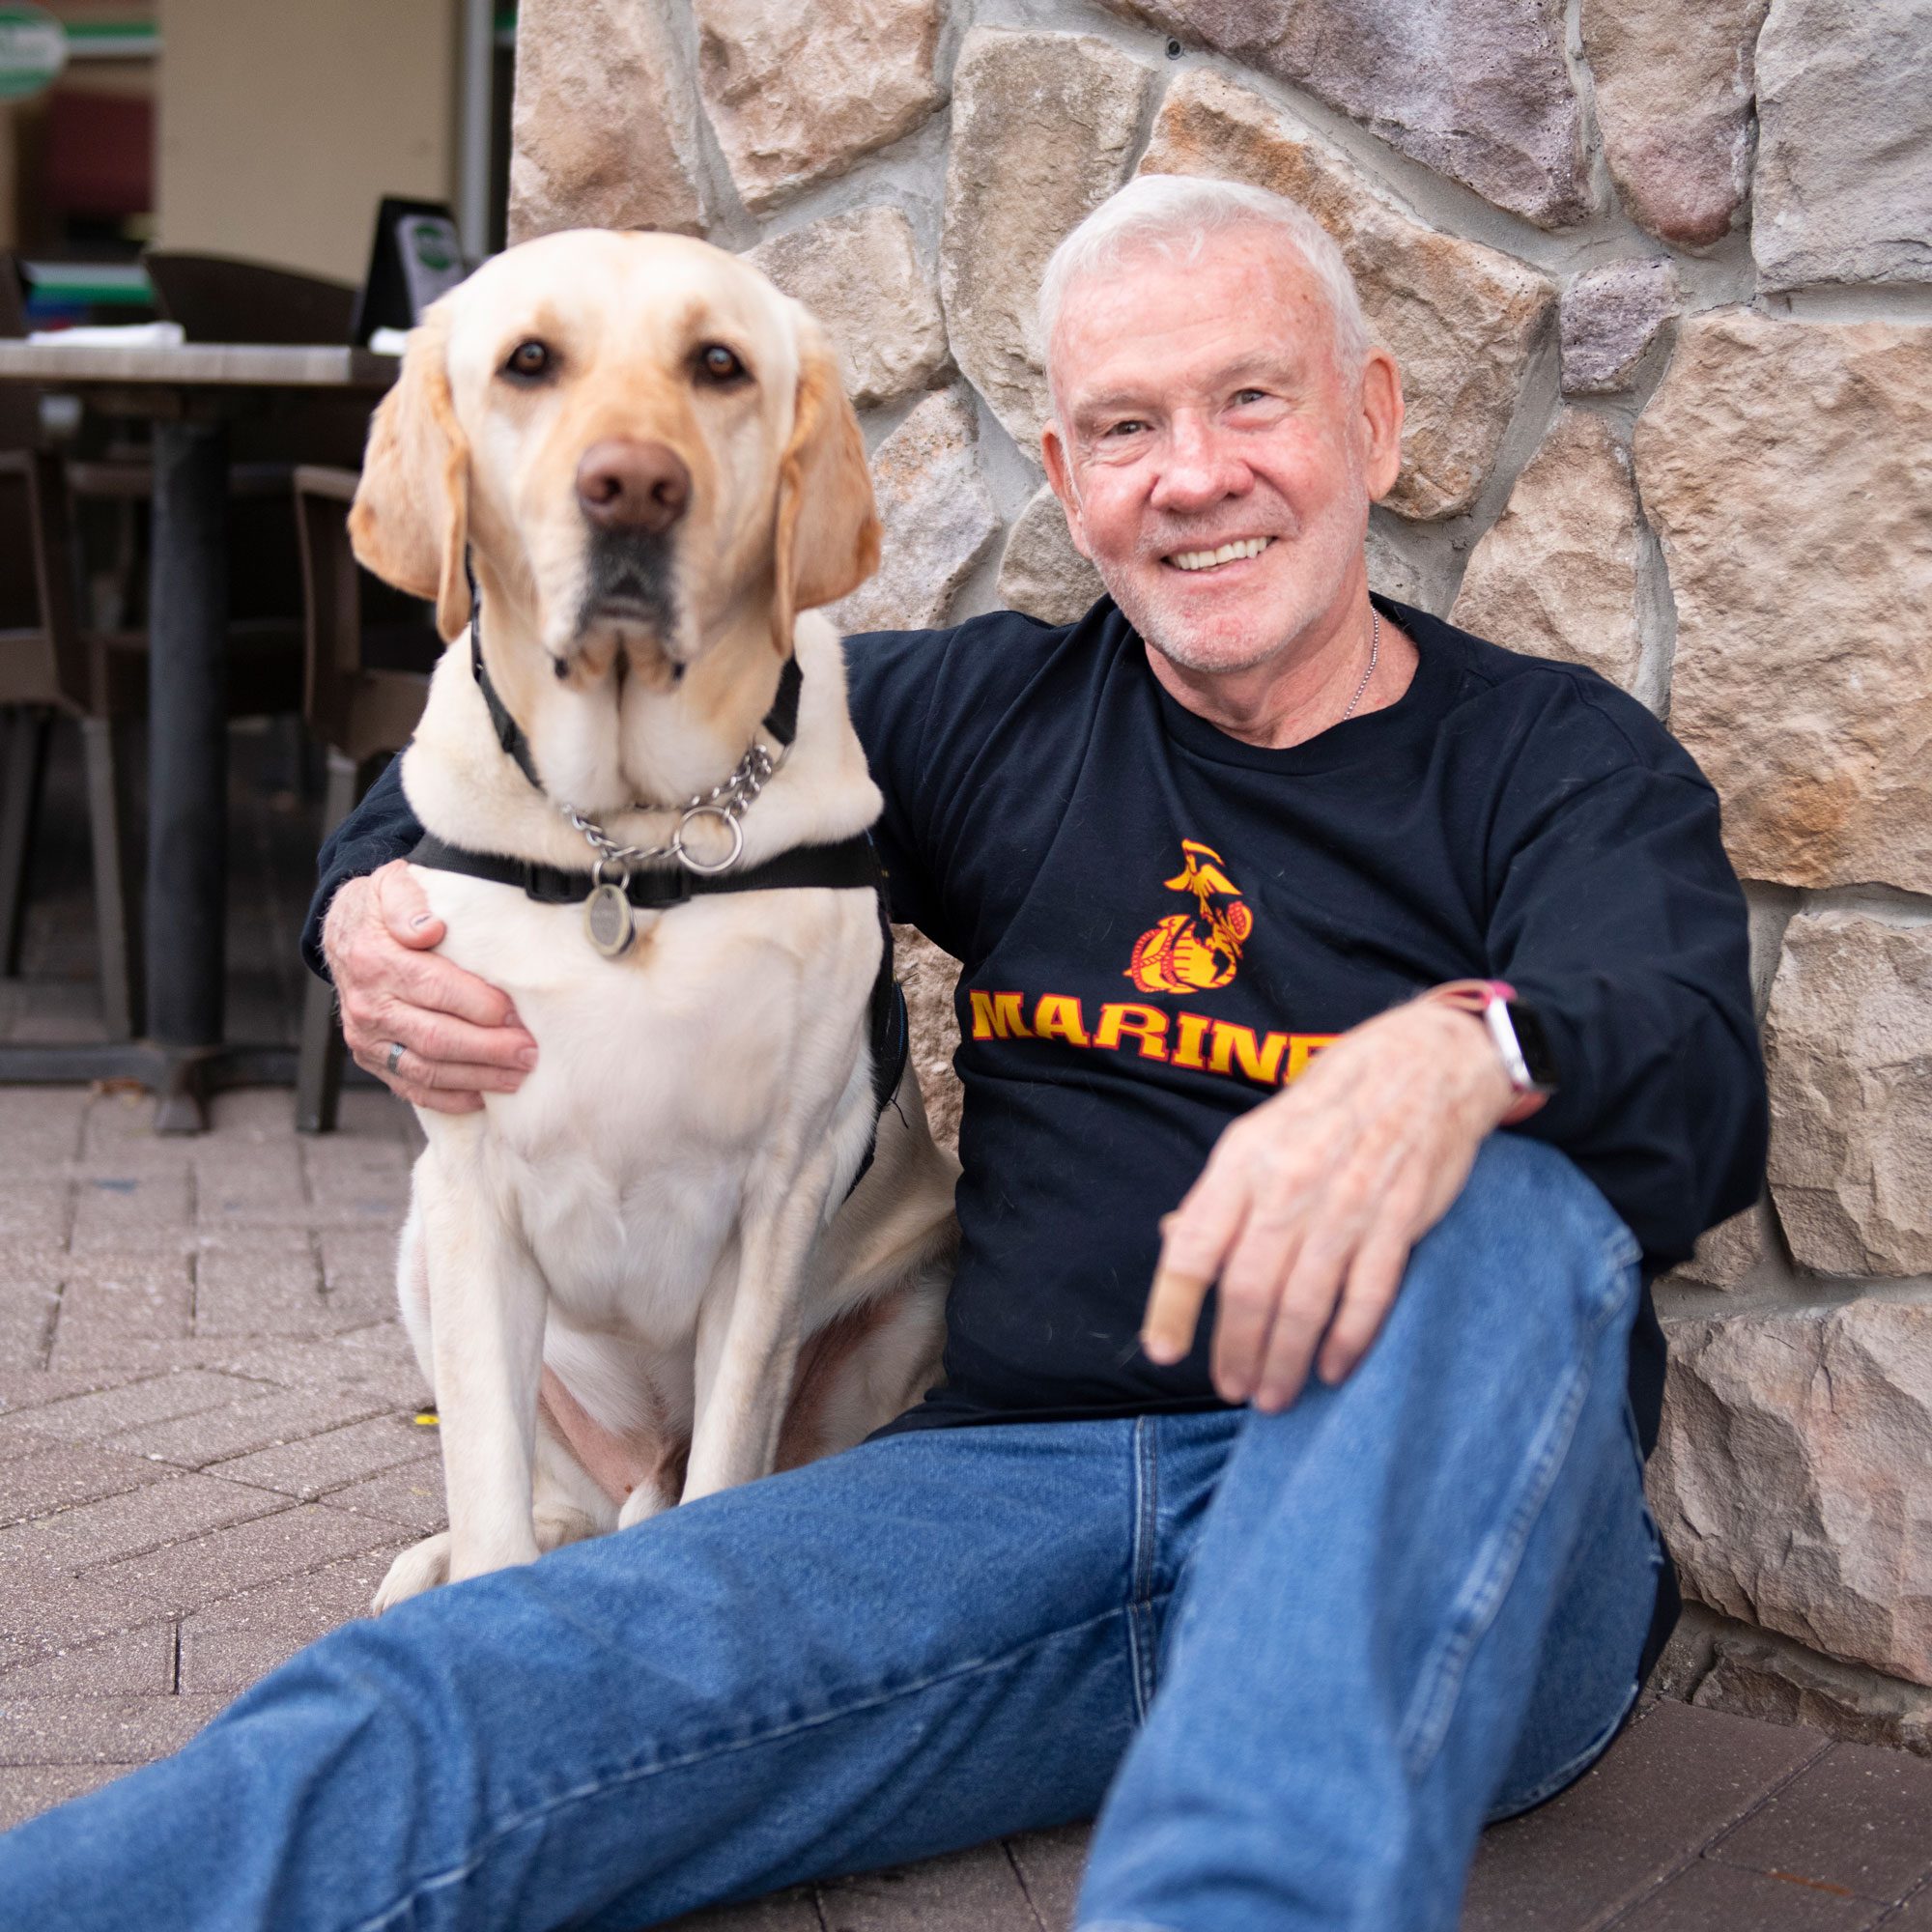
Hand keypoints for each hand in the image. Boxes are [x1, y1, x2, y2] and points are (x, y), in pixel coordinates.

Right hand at [321, 859, 536, 1114]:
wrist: (342, 933)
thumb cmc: (379, 908)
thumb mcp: (389, 884)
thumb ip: (406, 901)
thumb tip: (428, 928)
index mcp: (375, 960)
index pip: (435, 988)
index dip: (479, 1004)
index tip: (516, 1012)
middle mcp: (368, 1004)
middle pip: (436, 1036)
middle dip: (489, 1049)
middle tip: (530, 1052)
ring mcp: (367, 1037)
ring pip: (426, 1069)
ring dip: (477, 1077)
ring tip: (518, 1076)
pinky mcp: (370, 1058)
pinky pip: (410, 1087)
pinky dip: (448, 1097)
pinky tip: (482, 1095)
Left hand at [1141, 999, 1518, 1412]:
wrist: (1424, 1062)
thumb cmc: (1330, 1102)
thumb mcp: (1259, 1131)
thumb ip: (1219, 1193)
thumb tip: (1173, 1240)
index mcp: (1244, 1158)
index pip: (1194, 1244)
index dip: (1172, 1304)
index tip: (1163, 1352)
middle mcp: (1290, 1182)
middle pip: (1249, 1287)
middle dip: (1235, 1350)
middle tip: (1231, 1389)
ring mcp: (1349, 1203)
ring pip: (1305, 1303)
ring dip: (1285, 1360)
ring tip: (1273, 1396)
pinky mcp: (1401, 1219)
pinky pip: (1368, 1296)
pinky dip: (1348, 1342)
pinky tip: (1332, 1370)